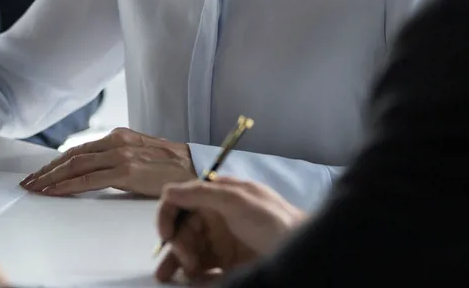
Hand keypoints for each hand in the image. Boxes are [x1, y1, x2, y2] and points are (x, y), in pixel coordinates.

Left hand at [20, 127, 195, 196]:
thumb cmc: (169, 167)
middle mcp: (116, 142)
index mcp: (118, 136)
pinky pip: (89, 179)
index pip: (78, 149)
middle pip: (72, 156)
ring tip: (35, 188)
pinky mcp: (126, 171)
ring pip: (75, 166)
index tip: (39, 174)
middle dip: (47, 171)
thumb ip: (116, 158)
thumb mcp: (139, 155)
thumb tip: (92, 170)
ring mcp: (120, 155)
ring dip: (51, 178)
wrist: (194, 169)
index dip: (56, 162)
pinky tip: (54, 191)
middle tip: (28, 182)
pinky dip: (67, 185)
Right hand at [155, 177, 305, 282]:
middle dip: (177, 245)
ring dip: (177, 262)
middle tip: (187, 263)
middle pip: (182, 228)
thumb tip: (167, 190)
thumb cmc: (270, 220)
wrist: (303, 252)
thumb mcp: (237, 200)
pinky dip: (192, 275)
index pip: (180, 200)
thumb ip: (201, 193)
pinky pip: (200, 269)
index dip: (167, 215)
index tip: (165, 235)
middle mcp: (214, 216)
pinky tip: (193, 281)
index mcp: (216, 195)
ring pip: (187, 250)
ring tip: (168, 278)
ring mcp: (220, 241)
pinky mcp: (226, 264)